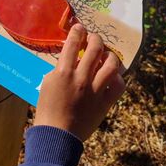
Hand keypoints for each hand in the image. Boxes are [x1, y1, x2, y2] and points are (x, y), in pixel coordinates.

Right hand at [33, 24, 124, 140]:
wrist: (57, 136)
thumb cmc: (47, 110)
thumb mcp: (47, 84)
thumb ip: (60, 70)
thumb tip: (73, 60)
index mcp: (63, 72)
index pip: (73, 43)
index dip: (78, 31)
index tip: (80, 28)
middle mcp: (81, 78)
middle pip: (95, 48)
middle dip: (95, 38)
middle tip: (94, 38)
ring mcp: (95, 90)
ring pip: (111, 64)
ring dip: (110, 55)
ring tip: (106, 55)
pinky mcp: (105, 103)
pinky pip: (119, 85)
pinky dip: (118, 78)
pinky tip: (113, 77)